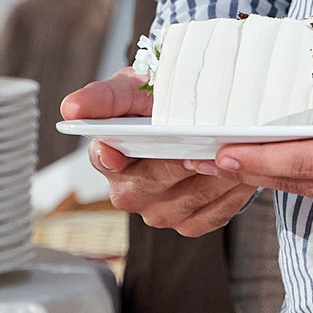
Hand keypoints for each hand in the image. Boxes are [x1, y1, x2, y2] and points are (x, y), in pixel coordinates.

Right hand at [59, 70, 256, 237]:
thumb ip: (105, 97)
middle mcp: (127, 190)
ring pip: (186, 200)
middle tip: (203, 148)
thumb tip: (71, 109)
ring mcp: (157, 211)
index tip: (116, 152)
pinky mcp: (187, 223)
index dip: (110, 156)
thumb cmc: (156, 103)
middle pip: (150, 183)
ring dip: (214, 178)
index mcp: (107, 154)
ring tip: (234, 155)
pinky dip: (230, 196)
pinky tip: (242, 174)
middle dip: (178, 165)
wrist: (193, 119)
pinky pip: (210, 216)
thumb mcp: (131, 89)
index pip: (102, 158)